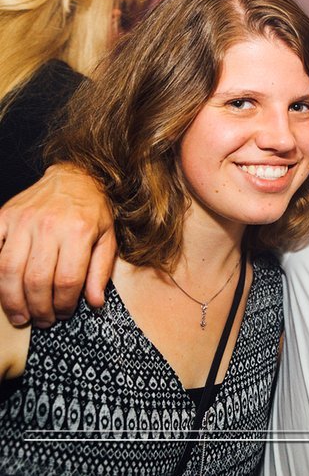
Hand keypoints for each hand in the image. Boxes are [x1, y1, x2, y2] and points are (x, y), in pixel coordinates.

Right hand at [0, 164, 114, 326]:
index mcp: (78, 232)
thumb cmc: (93, 211)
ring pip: (8, 270)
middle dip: (38, 308)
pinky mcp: (3, 217)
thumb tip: (95, 303)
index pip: (67, 280)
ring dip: (12, 300)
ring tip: (19, 315)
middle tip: (42, 320)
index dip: (64, 304)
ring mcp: (22, 221)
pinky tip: (0, 288)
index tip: (64, 314)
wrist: (75, 177)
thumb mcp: (108, 238)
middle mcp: (48, 226)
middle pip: (36, 280)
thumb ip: (100, 271)